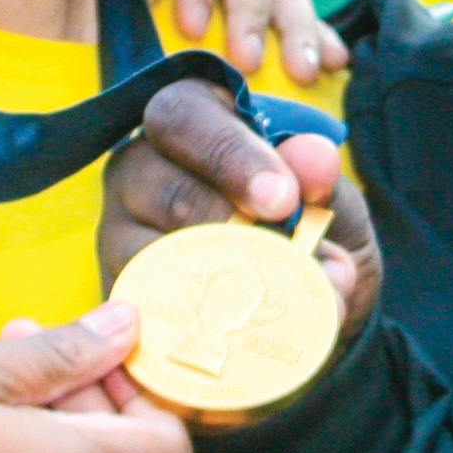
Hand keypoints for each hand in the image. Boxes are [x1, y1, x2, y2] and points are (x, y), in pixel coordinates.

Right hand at [101, 80, 380, 349]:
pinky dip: (195, 325)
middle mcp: (142, 168)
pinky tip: (241, 336)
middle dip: (219, 218)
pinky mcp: (120, 292)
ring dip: (213, 281)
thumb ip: (326, 184)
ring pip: (142, 249)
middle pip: (153, 179)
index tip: (282, 199)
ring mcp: (120, 231)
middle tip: (276, 254)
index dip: (231, 155)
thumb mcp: (332, 208)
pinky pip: (143, 309)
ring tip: (279, 304)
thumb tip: (315, 159)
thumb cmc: (307, 235)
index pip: (187, 116)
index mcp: (194, 123)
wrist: (304, 313)